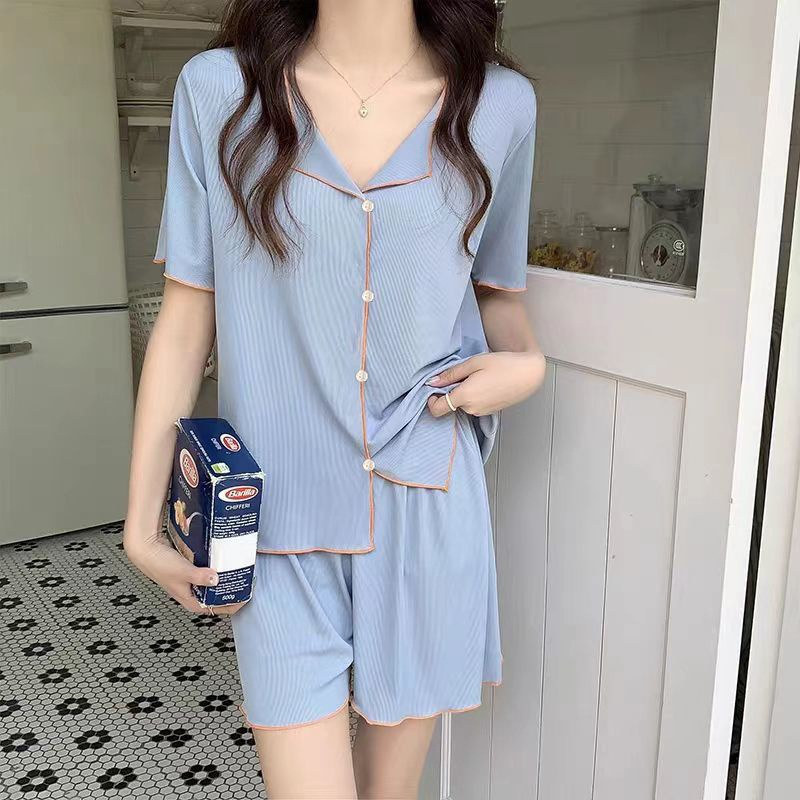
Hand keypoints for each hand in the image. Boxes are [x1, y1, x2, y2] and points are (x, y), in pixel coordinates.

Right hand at [124, 533, 245, 616]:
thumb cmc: (160, 565)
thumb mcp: (183, 572)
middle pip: (218, 597)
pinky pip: (209, 574)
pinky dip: (217, 570)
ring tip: (239, 570)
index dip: (234, 604)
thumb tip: (216, 580)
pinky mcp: (191, 572)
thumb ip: (200, 577)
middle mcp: (193, 594)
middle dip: (232, 591)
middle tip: (246, 580)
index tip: (247, 595)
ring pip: (214, 585)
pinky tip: (224, 561)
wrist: (146, 550)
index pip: (218, 609)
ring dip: (226, 580)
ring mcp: (192, 583)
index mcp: (192, 602)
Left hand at [426, 351, 544, 417]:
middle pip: (451, 404)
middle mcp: (472, 409)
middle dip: (452, 391)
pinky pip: (474, 406)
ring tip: (478, 377)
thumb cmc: (503, 364)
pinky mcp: (490, 412)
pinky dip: (474, 396)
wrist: (528, 373)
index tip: (435, 389)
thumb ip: (451, 374)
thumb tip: (432, 382)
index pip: (437, 409)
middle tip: (464, 375)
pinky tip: (486, 383)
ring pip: (463, 405)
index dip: (431, 400)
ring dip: (464, 393)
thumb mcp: (474, 363)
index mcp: (465, 396)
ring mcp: (482, 412)